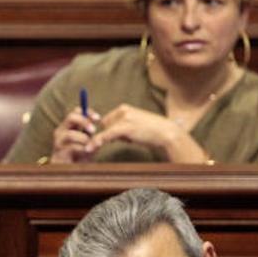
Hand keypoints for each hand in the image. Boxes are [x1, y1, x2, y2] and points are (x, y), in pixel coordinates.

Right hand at [50, 107, 99, 163]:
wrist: (68, 170)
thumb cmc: (79, 154)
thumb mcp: (87, 140)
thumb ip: (91, 132)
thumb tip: (100, 121)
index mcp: (68, 125)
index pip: (76, 111)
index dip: (87, 112)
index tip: (98, 118)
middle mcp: (61, 130)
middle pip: (71, 117)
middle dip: (84, 122)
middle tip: (94, 130)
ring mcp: (58, 141)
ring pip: (71, 134)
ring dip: (83, 140)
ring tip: (89, 146)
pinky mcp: (59, 151)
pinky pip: (72, 148)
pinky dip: (82, 150)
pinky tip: (87, 153)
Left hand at [87, 104, 206, 161]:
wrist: (166, 134)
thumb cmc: (152, 131)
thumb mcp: (135, 125)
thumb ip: (122, 127)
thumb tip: (109, 136)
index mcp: (124, 108)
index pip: (107, 119)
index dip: (109, 130)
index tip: (115, 137)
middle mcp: (122, 110)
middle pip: (105, 125)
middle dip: (111, 134)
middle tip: (128, 138)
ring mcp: (123, 119)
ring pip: (106, 131)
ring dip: (110, 139)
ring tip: (130, 139)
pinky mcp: (124, 128)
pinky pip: (106, 135)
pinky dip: (97, 141)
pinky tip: (91, 147)